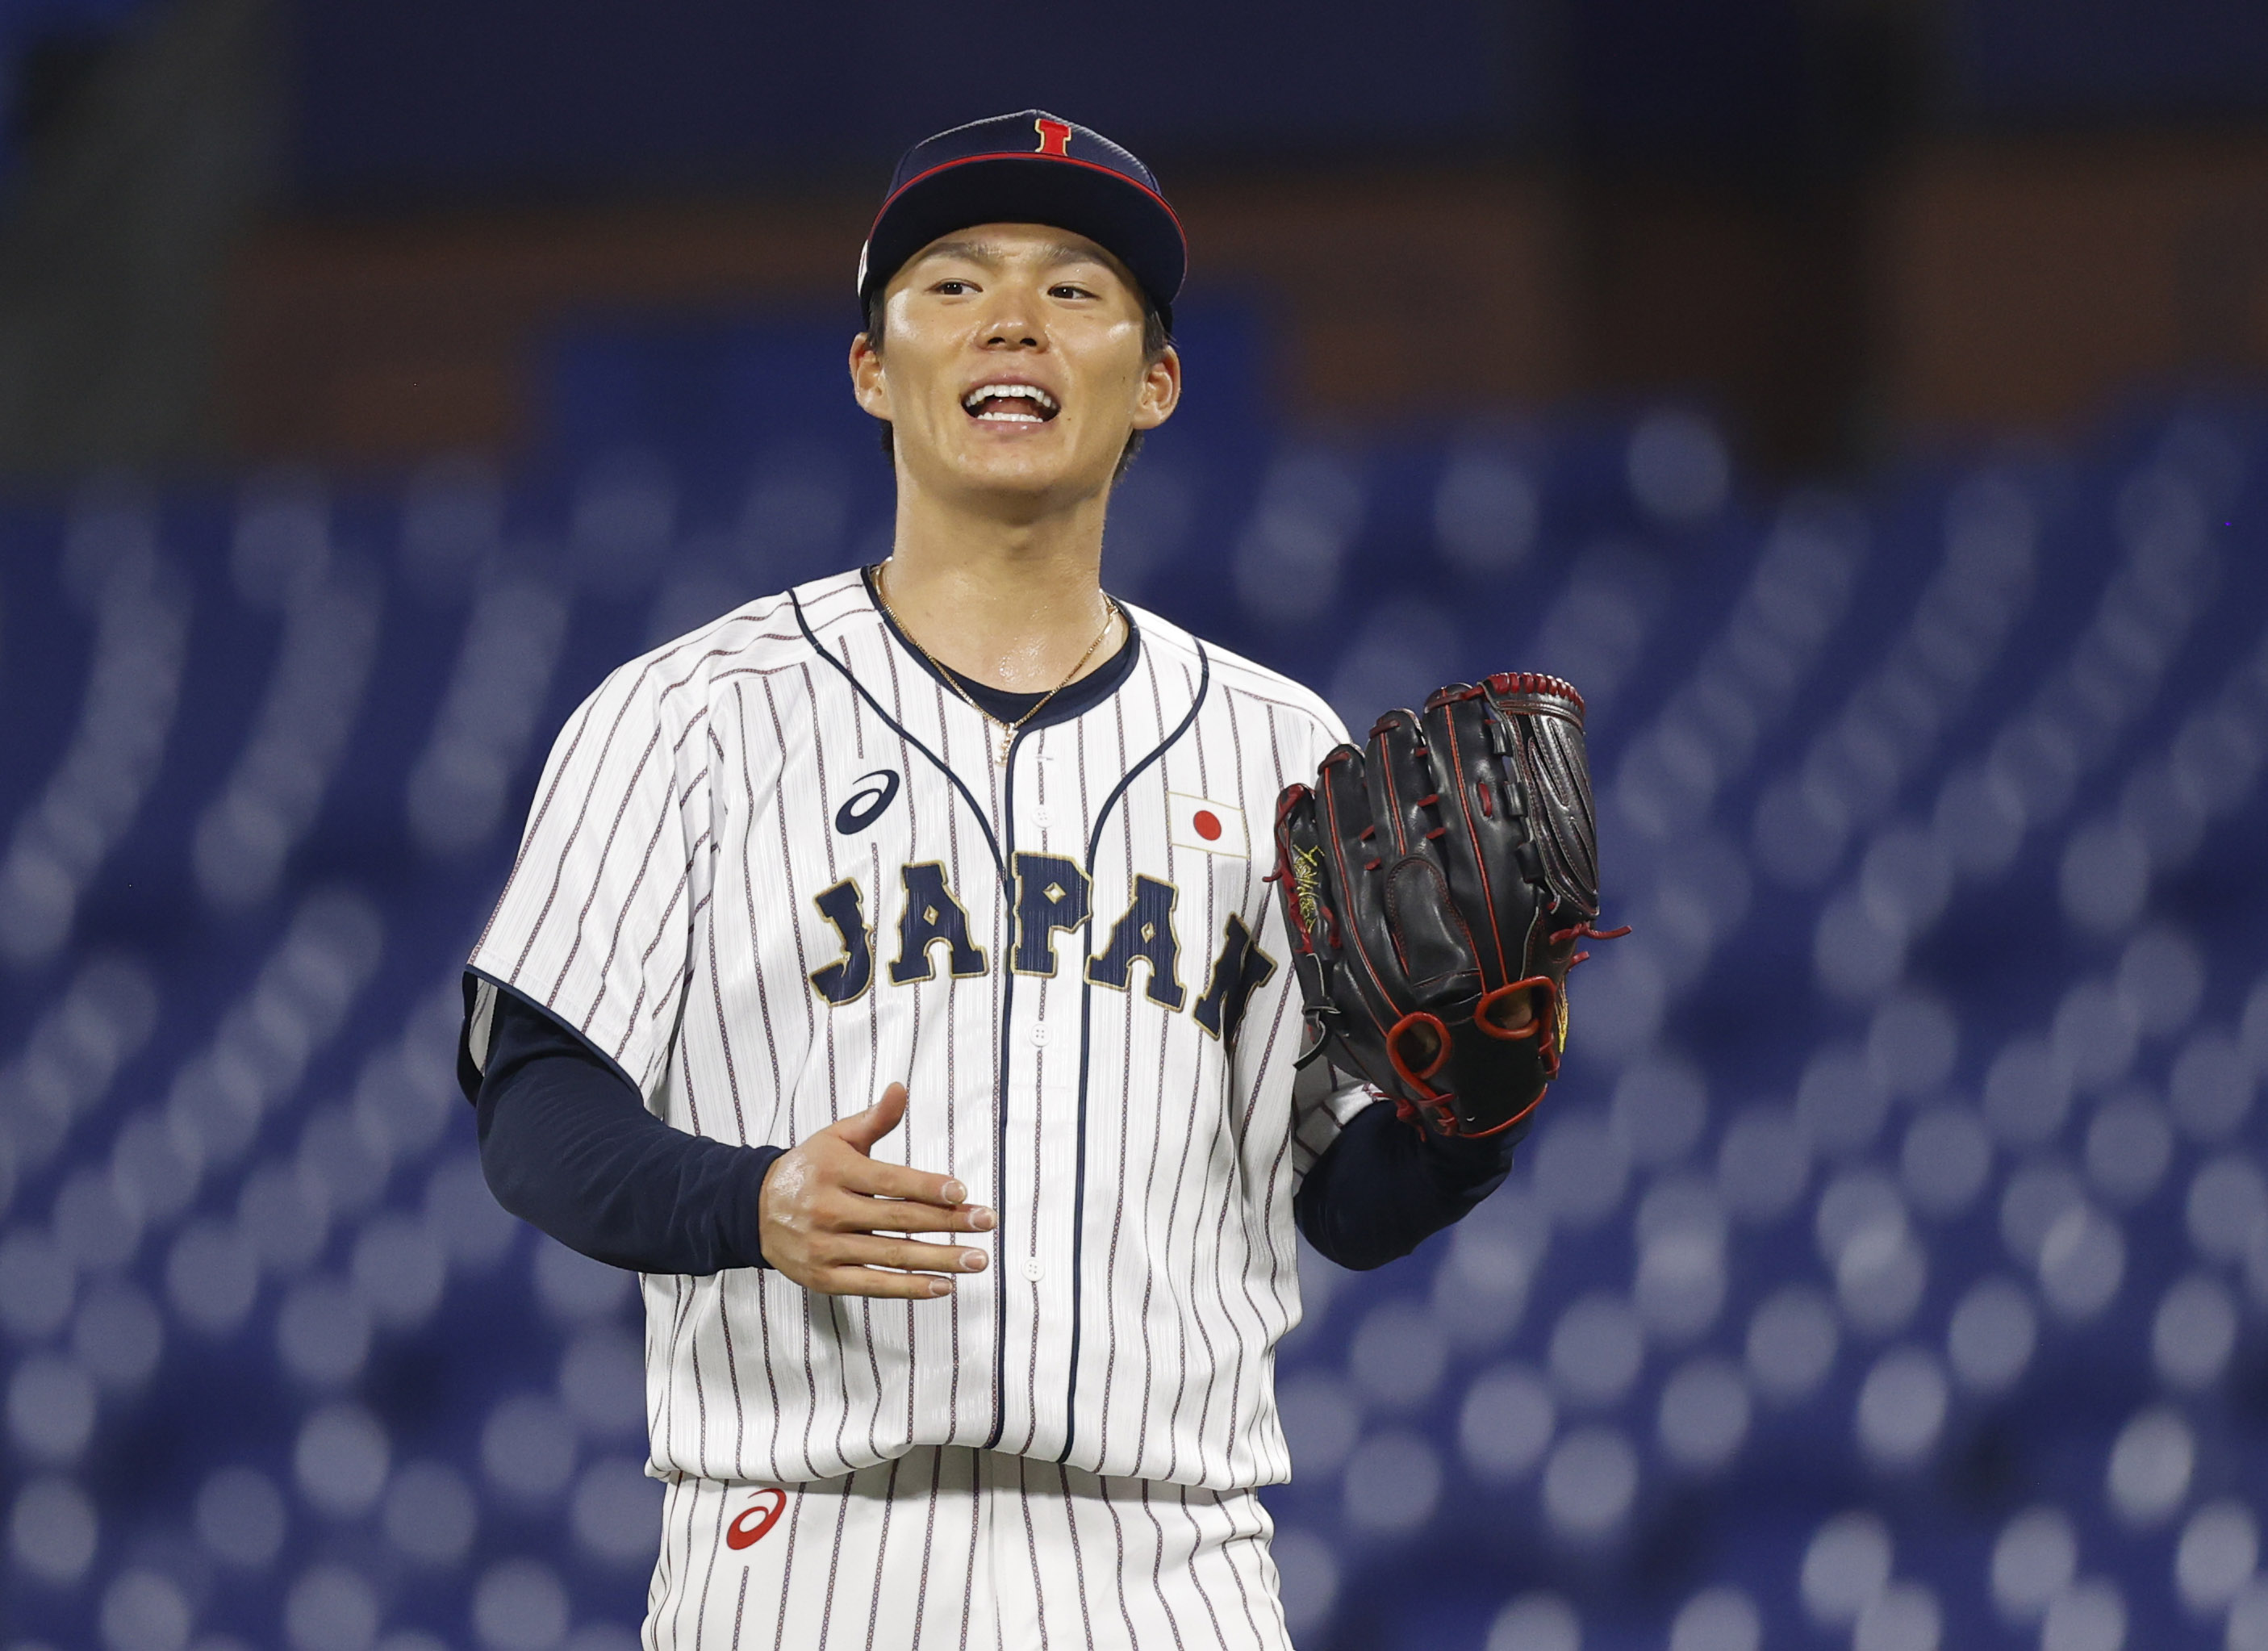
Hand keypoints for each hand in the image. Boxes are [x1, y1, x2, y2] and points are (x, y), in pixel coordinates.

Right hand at [757, 1083, 993, 1297]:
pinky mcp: (823, 1278)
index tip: (963, 1192)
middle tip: (986, 1223)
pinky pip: (872, 1286)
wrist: (754, 1208)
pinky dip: (909, 1288)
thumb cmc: (809, 1168)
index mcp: (835, 1171)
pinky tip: (943, 1286)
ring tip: (976, 1259)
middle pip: (898, 1220)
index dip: (928, 1187)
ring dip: (939, 1259)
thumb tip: (901, 1088)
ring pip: (891, 1256)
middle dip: (948, 1223)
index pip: (890, 1181)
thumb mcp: (837, 1137)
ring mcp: (825, 1248)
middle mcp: (828, 1210)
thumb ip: (875, 1119)